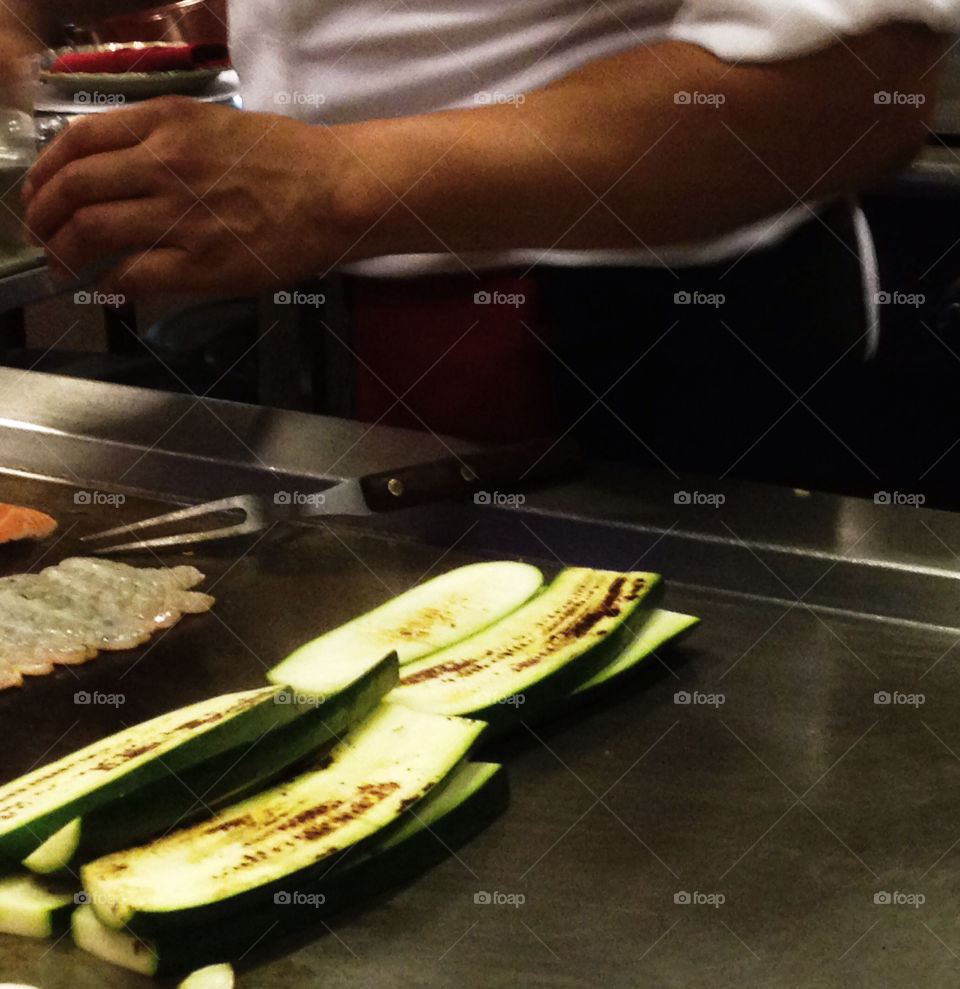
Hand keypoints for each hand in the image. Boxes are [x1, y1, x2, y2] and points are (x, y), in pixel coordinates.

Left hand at [23, 97, 355, 297]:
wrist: (335, 192)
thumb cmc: (286, 158)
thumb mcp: (214, 124)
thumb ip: (160, 140)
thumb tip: (114, 170)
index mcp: (167, 124)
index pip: (78, 141)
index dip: (46, 171)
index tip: (39, 191)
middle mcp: (165, 165)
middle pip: (74, 189)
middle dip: (44, 217)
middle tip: (42, 235)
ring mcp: (183, 216)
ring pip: (93, 232)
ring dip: (66, 253)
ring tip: (63, 266)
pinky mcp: (203, 263)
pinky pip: (134, 275)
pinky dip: (110, 283)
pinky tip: (109, 286)